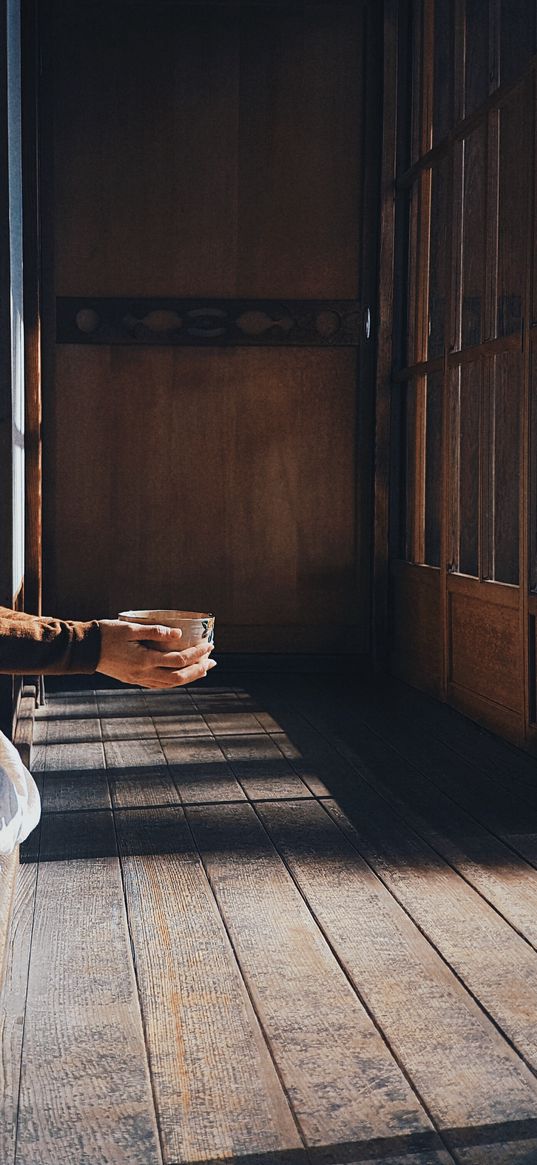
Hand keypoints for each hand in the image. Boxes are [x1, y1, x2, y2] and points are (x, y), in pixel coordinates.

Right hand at [97, 620, 215, 687]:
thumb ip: (154, 631)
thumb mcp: (130, 628)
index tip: (209, 645)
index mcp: (145, 660)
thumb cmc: (106, 635)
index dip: (197, 654)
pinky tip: (180, 676)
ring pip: (170, 684)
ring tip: (202, 670)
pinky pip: (160, 685)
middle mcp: (144, 674)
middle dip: (199, 670)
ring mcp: (139, 679)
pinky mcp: (133, 680)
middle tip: (213, 662)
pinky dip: (174, 682)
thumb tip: (178, 634)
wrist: (84, 650)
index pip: (179, 660)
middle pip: (179, 677)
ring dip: (189, 678)